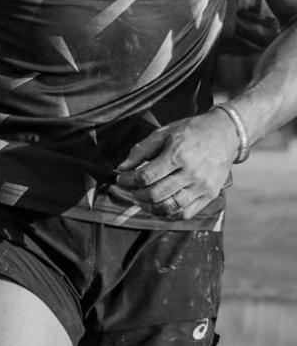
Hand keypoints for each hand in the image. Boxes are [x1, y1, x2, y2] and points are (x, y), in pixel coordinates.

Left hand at [114, 109, 238, 219]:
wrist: (224, 135)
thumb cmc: (190, 131)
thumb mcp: (163, 132)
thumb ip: (141, 150)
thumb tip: (122, 167)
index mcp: (177, 155)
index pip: (146, 176)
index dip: (129, 180)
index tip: (120, 179)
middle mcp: (191, 173)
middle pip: (156, 194)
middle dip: (136, 194)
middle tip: (127, 190)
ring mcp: (202, 187)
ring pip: (170, 207)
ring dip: (150, 207)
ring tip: (140, 200)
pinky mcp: (210, 195)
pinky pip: (186, 213)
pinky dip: (169, 214)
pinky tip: (158, 208)